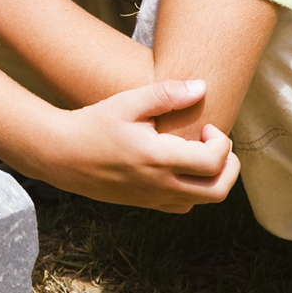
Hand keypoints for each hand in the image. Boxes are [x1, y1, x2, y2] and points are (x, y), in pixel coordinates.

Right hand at [12, 80, 240, 212]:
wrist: (61, 155)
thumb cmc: (93, 124)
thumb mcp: (128, 102)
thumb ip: (166, 94)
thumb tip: (202, 87)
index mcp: (158, 159)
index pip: (214, 161)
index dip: (222, 141)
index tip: (207, 126)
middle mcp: (159, 185)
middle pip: (218, 190)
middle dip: (229, 165)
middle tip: (216, 143)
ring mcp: (153, 198)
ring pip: (203, 201)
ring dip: (213, 178)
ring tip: (198, 153)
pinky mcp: (145, 203)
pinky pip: (183, 205)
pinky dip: (194, 189)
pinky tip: (180, 166)